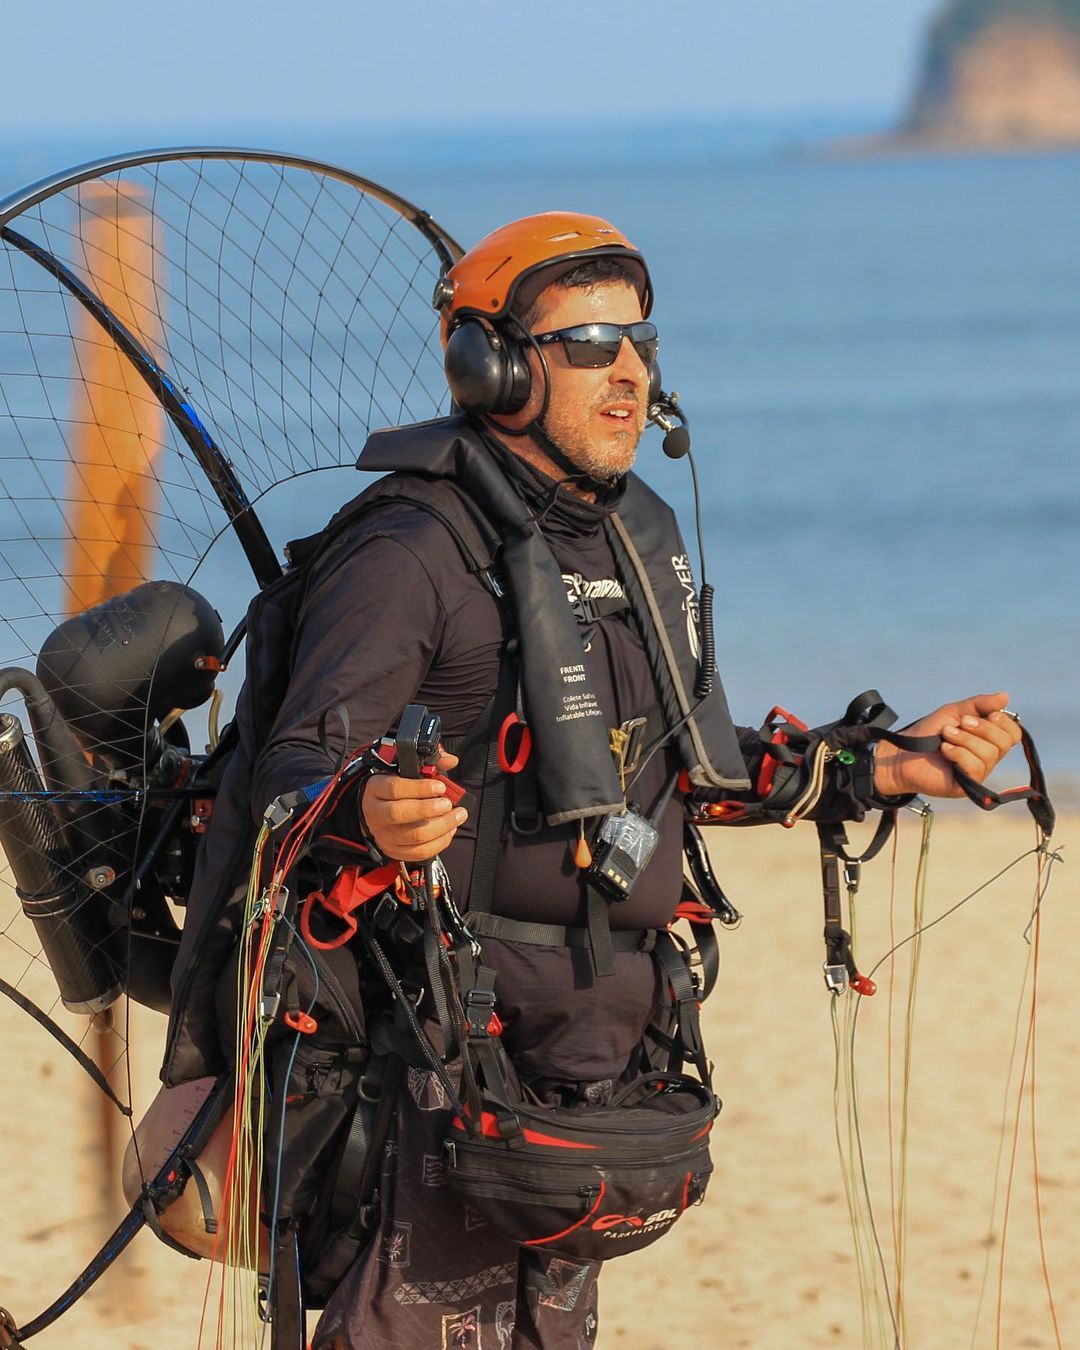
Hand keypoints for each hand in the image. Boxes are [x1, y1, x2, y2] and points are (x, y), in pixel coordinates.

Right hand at [361, 750, 467, 861]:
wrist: (374, 813)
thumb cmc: (395, 789)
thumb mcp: (405, 770)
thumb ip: (429, 763)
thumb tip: (450, 760)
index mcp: (376, 789)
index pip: (394, 788)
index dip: (420, 788)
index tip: (440, 787)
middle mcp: (376, 813)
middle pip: (400, 813)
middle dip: (429, 809)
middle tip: (448, 804)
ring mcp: (385, 835)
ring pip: (414, 835)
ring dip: (442, 826)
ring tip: (458, 815)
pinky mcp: (395, 851)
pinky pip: (420, 852)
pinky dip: (439, 842)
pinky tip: (450, 830)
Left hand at [872, 692, 1021, 798]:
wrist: (902, 752)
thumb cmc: (928, 733)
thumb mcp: (954, 712)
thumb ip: (979, 704)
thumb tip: (1006, 696)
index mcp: (988, 740)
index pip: (1013, 733)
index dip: (1004, 722)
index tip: (988, 714)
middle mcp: (987, 757)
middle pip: (1005, 743)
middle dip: (982, 728)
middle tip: (960, 723)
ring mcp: (978, 773)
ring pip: (989, 754)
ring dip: (965, 740)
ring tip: (945, 736)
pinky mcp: (967, 786)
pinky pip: (975, 767)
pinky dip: (959, 753)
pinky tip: (944, 750)